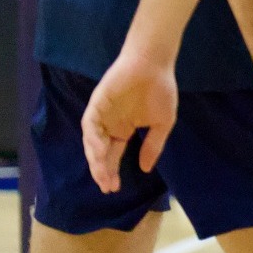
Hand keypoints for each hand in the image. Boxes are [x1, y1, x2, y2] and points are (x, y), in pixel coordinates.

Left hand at [81, 50, 177, 192]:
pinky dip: (92, 138)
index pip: (114, 155)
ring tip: (102, 174)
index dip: (112, 171)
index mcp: (124, 129)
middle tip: (107, 186)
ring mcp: (102, 115)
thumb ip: (153, 145)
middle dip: (102, 170)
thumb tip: (146, 169)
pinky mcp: (97, 104)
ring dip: (95, 158)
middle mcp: (110, 125)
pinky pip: (90, 125)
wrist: (154, 64)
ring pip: (92, 142)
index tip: (115, 188)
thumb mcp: (162, 123)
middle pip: (101, 153)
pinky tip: (99, 150)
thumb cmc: (160, 90)